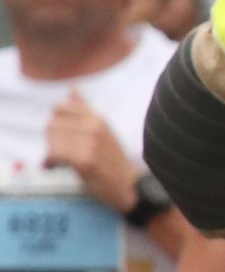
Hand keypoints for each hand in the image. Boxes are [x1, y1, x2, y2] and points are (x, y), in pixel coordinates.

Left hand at [44, 92, 139, 211]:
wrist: (127, 183)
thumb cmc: (112, 157)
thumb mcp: (101, 128)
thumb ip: (84, 108)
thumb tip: (73, 88)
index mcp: (97, 118)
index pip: (61, 108)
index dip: (56, 122)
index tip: (62, 134)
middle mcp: (94, 127)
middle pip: (53, 124)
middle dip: (51, 138)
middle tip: (59, 149)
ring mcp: (90, 143)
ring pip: (52, 139)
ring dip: (50, 150)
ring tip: (58, 158)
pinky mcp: (84, 160)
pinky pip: (55, 153)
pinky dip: (50, 161)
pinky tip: (54, 165)